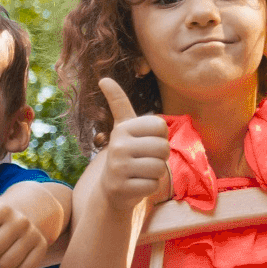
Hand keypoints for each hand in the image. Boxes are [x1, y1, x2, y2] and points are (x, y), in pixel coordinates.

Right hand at [99, 78, 170, 210]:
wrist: (111, 189)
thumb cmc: (126, 154)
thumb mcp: (123, 127)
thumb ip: (118, 103)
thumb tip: (103, 78)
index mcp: (122, 128)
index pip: (161, 127)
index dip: (160, 137)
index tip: (145, 142)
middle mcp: (118, 146)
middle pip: (163, 148)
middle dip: (160, 157)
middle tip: (145, 160)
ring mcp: (119, 168)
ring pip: (160, 167)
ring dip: (156, 172)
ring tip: (141, 172)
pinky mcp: (123, 187)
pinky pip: (153, 184)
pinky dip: (150, 186)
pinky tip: (137, 184)